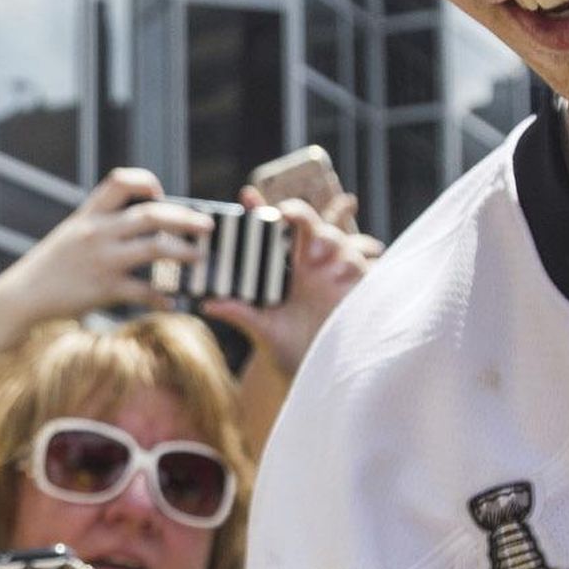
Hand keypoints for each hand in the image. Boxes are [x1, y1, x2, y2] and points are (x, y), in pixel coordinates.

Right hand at [0, 168, 211, 323]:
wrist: (21, 297)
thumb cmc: (50, 268)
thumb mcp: (70, 236)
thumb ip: (101, 227)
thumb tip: (138, 226)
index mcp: (89, 215)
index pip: (120, 181)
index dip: (146, 182)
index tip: (161, 194)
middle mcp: (97, 232)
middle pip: (150, 214)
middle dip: (185, 218)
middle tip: (207, 225)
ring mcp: (101, 260)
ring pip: (155, 248)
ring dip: (184, 252)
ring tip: (201, 257)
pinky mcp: (104, 289)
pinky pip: (143, 291)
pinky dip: (161, 297)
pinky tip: (172, 302)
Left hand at [204, 190, 376, 377]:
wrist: (316, 373)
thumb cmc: (287, 349)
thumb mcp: (262, 330)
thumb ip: (240, 313)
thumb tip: (208, 303)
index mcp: (283, 269)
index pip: (271, 232)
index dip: (260, 209)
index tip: (246, 194)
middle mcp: (309, 266)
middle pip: (308, 225)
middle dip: (299, 214)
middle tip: (285, 216)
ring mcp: (334, 274)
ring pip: (335, 240)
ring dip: (325, 238)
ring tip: (312, 253)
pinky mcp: (356, 289)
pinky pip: (360, 265)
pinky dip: (350, 264)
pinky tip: (336, 274)